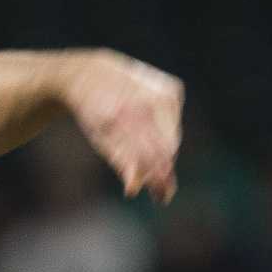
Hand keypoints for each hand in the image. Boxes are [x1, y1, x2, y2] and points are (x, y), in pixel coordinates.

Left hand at [64, 50, 184, 203]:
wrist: (94, 74)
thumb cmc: (94, 113)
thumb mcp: (100, 139)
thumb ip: (120, 163)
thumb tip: (133, 189)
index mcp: (121, 117)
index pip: (149, 157)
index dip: (158, 180)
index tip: (162, 197)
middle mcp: (144, 102)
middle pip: (166, 150)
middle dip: (163, 173)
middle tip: (160, 192)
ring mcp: (161, 93)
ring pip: (173, 139)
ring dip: (164, 155)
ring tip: (152, 164)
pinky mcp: (173, 89)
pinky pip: (176, 124)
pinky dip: (167, 133)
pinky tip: (152, 130)